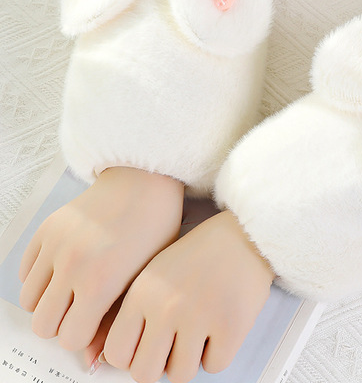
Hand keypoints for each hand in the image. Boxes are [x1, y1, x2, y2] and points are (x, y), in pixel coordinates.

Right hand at [19, 167, 184, 350]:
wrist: (145, 181)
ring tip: (74, 289)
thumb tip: (92, 361)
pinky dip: (40, 278)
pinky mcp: (46, 229)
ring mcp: (56, 244)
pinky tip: (66, 269)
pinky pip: (24, 271)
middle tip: (83, 310)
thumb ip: (115, 320)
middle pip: (43, 325)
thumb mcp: (145, 277)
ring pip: (29, 301)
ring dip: (49, 302)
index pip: (70, 338)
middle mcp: (72, 263)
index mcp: (101, 280)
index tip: (97, 324)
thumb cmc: (156, 228)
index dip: (84, 336)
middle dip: (63, 324)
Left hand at [98, 210, 273, 382]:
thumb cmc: (201, 252)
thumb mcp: (156, 272)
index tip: (144, 349)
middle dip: (159, 365)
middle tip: (172, 347)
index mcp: (144, 292)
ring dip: (190, 360)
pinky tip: (219, 327)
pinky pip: (214, 366)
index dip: (132, 357)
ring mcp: (199, 317)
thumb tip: (119, 356)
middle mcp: (167, 306)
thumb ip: (136, 311)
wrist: (244, 233)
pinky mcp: (231, 326)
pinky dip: (218, 353)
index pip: (117, 353)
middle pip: (145, 373)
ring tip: (198, 333)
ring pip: (180, 375)